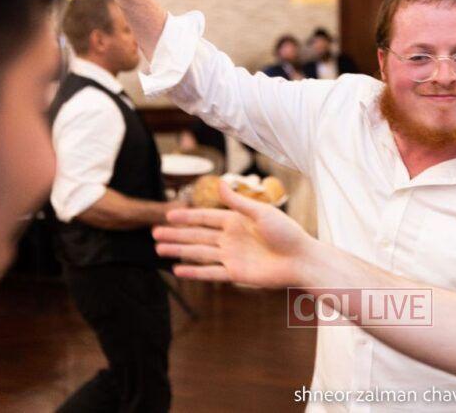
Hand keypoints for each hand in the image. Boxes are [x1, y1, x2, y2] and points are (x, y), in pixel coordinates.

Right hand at [154, 182, 313, 286]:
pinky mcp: (236, 273)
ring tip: (158, 249)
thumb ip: (238, 202)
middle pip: (197, 236)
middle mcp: (231, 238)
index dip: (186, 217)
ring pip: (199, 253)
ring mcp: (232, 256)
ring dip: (178, 251)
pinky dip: (194, 272)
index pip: (205, 218)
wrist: (301, 259)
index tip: (167, 216)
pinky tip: (178, 270)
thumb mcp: (261, 212)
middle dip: (175, 234)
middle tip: (153, 233)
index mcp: (237, 221)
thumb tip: (219, 182)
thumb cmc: (287, 232)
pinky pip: (210, 272)